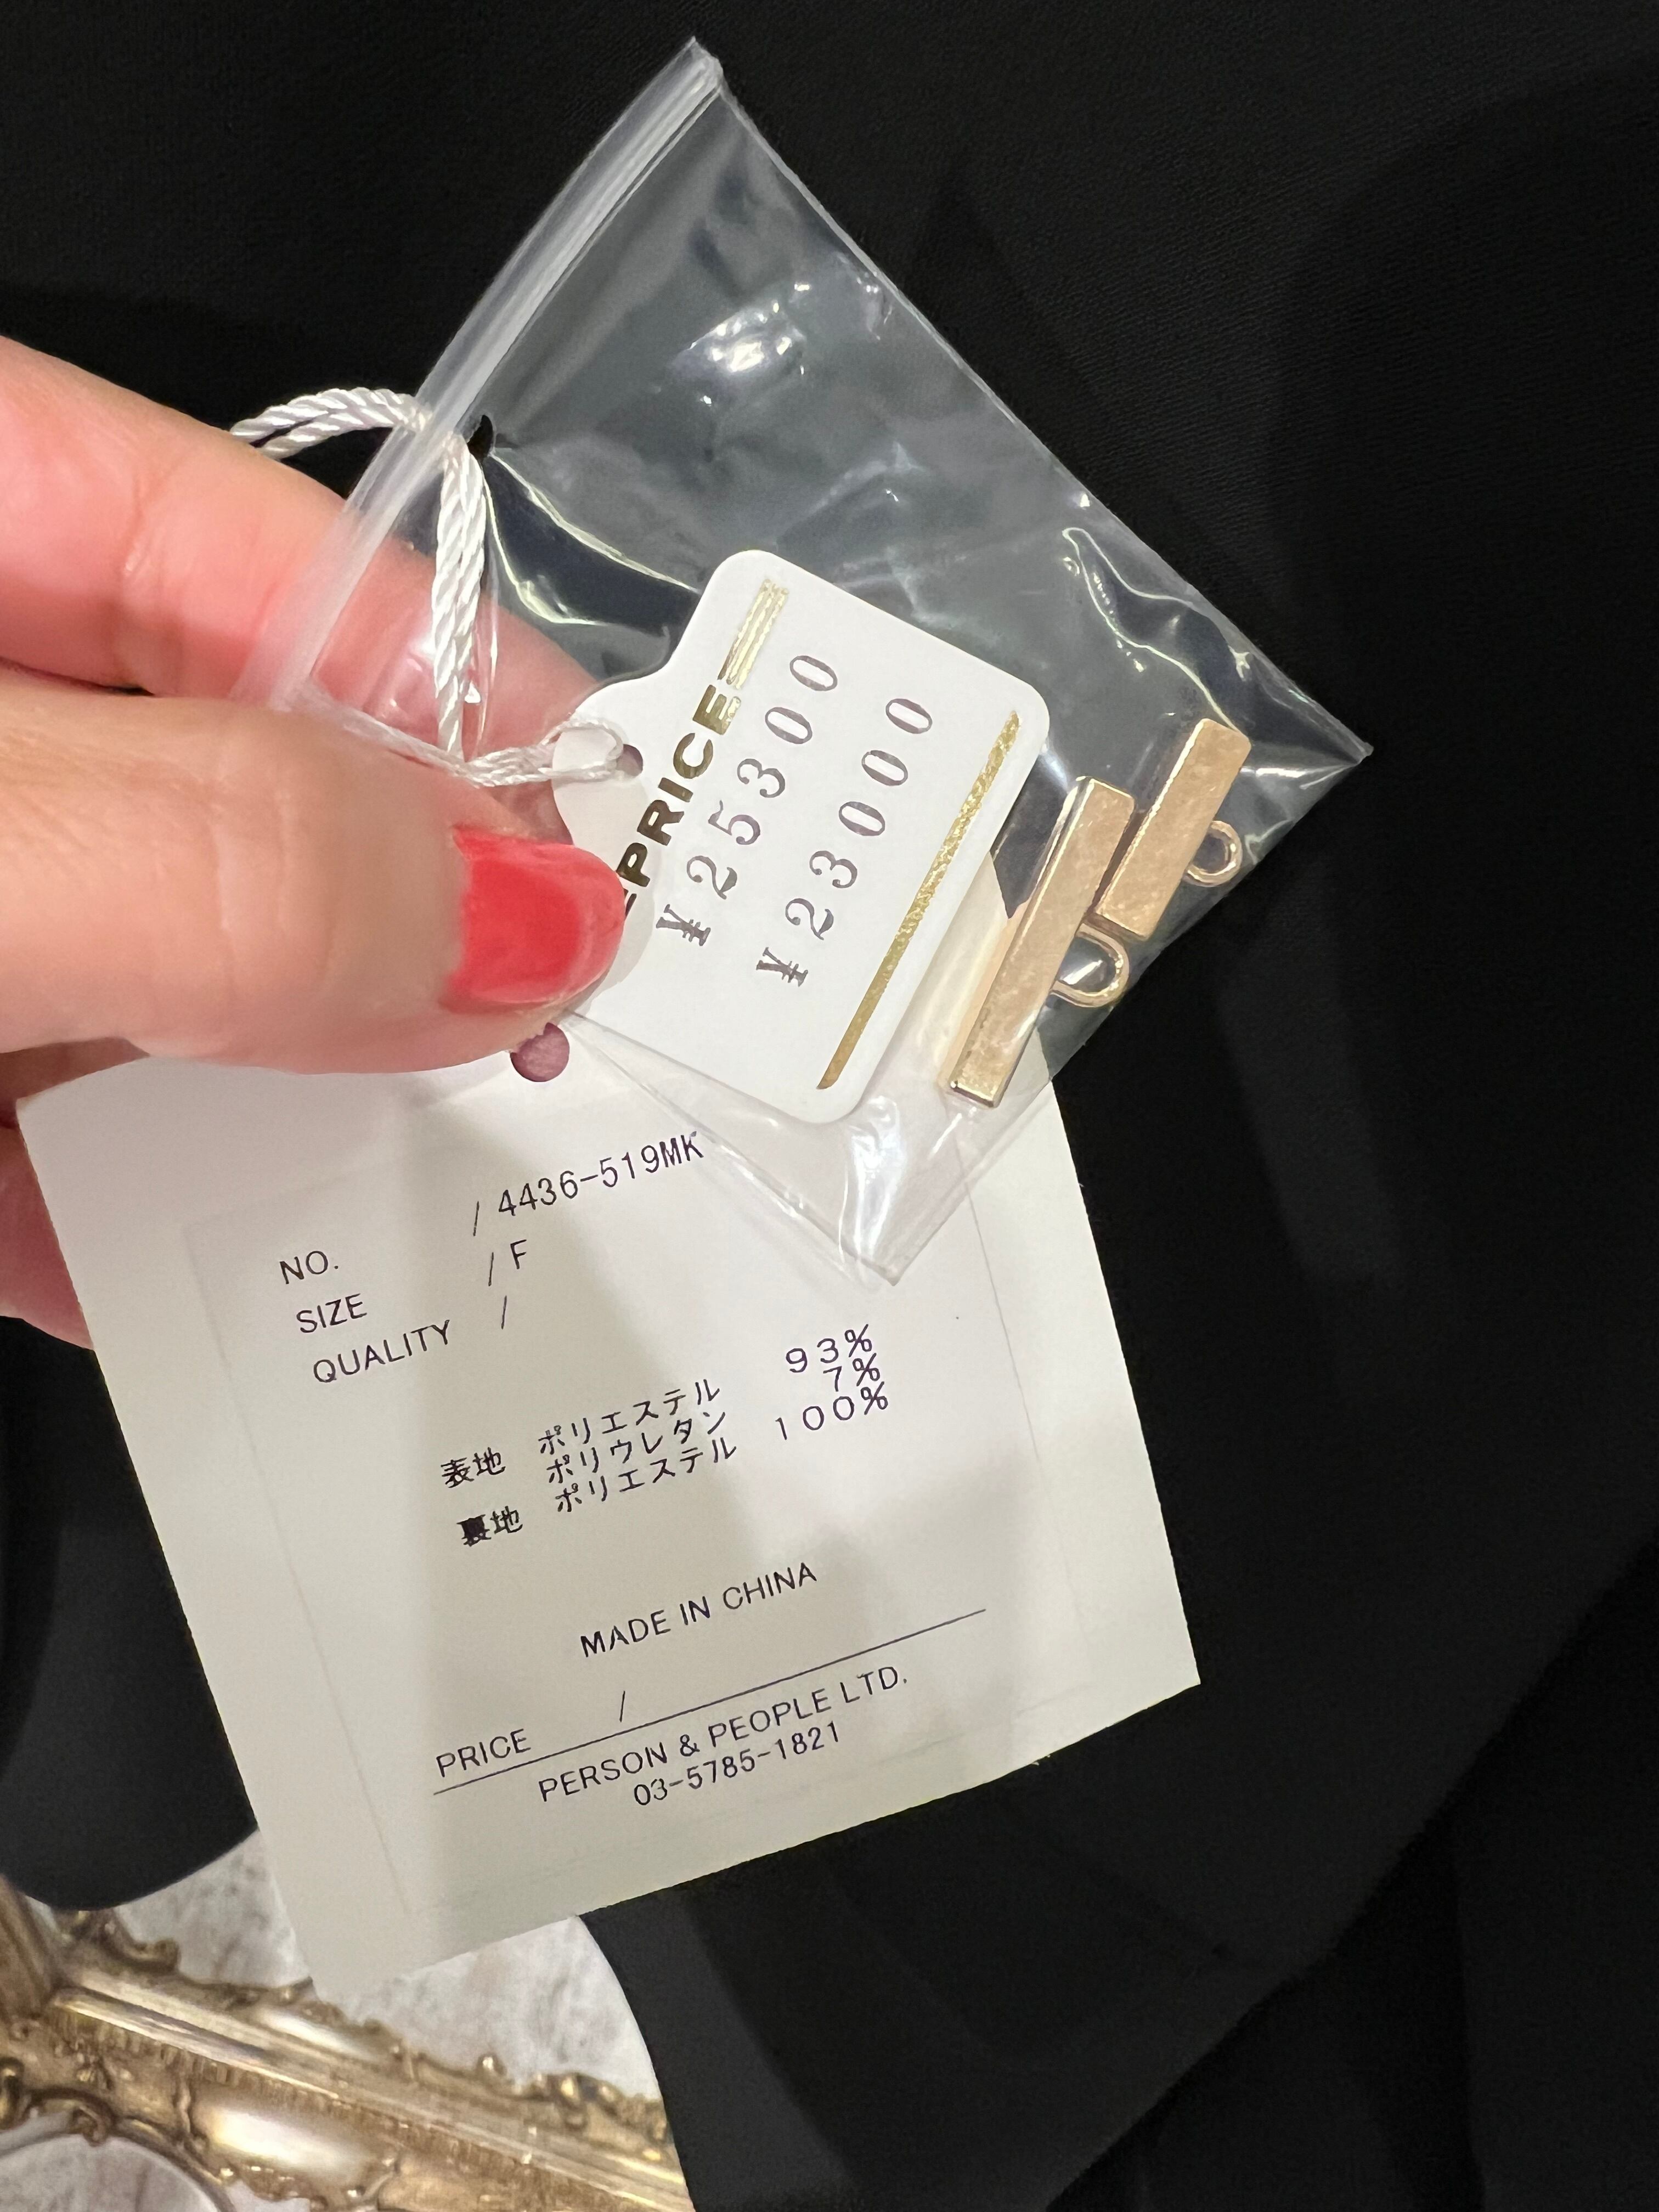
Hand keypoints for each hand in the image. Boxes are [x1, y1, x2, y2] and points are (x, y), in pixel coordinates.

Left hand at [0, 339, 623, 1344]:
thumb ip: (227, 859)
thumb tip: (538, 917)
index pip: (286, 568)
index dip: (477, 718)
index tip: (627, 886)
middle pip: (251, 794)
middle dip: (403, 945)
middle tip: (563, 1085)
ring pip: (155, 982)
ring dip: (273, 1114)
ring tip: (420, 1231)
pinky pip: (27, 1129)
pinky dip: (103, 1225)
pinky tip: (177, 1303)